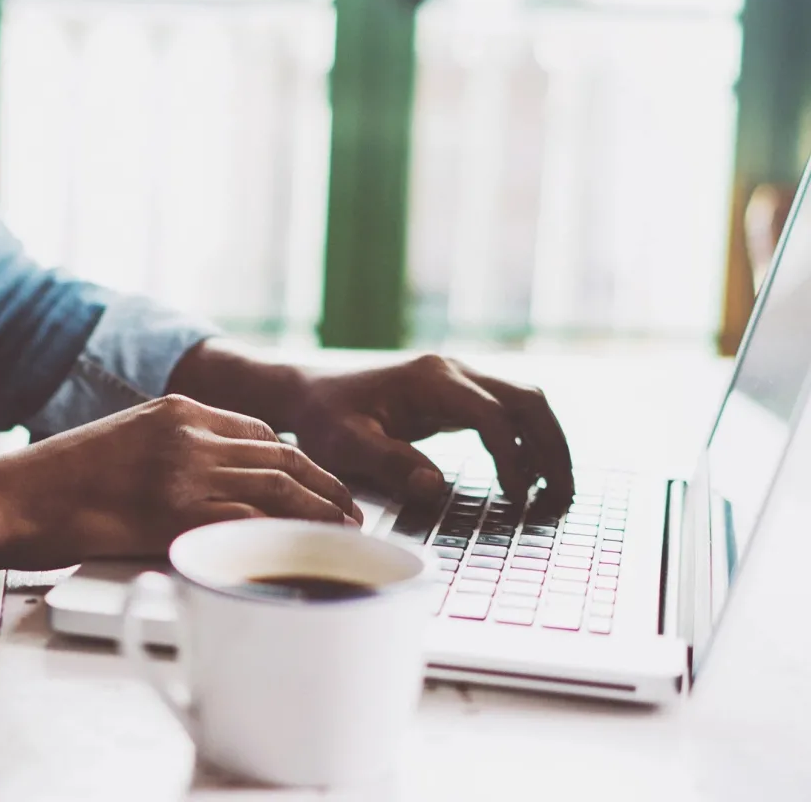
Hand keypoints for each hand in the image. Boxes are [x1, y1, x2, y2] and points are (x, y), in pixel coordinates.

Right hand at [1, 395, 361, 564]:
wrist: (15, 497)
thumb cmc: (60, 481)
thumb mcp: (125, 442)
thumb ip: (172, 452)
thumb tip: (212, 483)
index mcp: (177, 409)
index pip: (259, 432)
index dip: (298, 462)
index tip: (316, 483)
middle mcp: (190, 433)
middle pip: (281, 457)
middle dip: (325, 485)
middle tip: (350, 510)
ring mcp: (186, 471)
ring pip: (278, 486)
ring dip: (321, 511)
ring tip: (345, 532)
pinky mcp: (177, 512)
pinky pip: (250, 520)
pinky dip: (288, 535)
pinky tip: (307, 550)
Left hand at [287, 355, 573, 504]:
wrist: (308, 393)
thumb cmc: (323, 418)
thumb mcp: (345, 444)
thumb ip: (389, 463)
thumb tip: (436, 488)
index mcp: (431, 380)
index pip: (492, 416)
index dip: (512, 459)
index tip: (518, 499)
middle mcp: (453, 371)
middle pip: (527, 400)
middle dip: (552, 447)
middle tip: (563, 497)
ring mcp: (458, 379)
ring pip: (525, 402)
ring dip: (547, 443)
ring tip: (556, 492)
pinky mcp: (456, 394)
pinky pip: (507, 412)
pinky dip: (526, 441)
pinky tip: (527, 477)